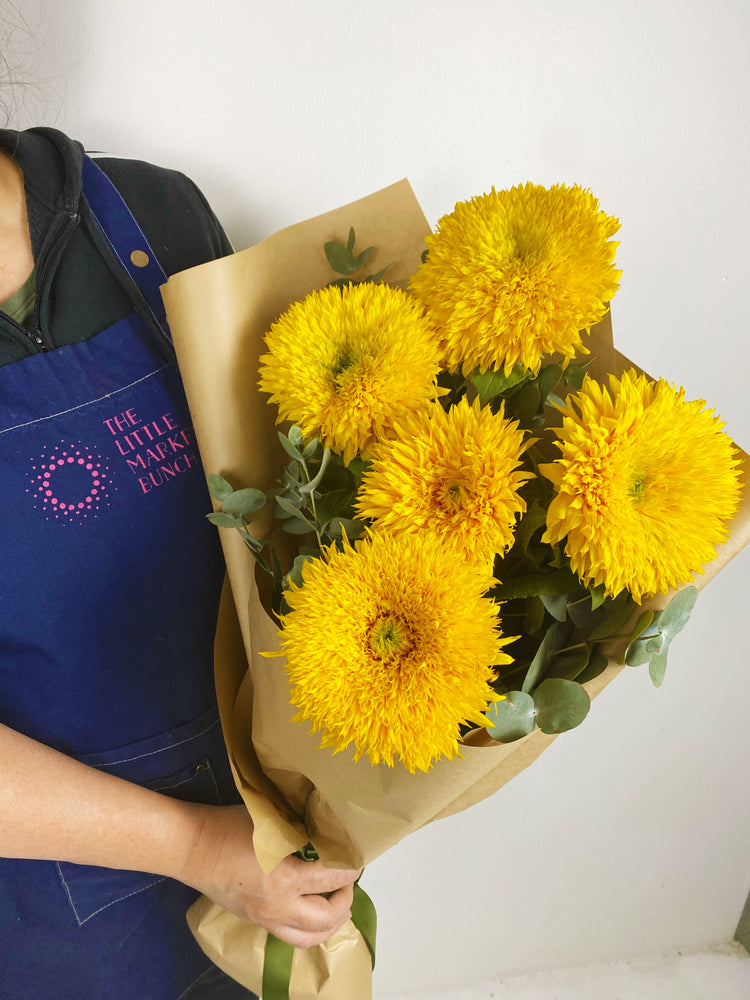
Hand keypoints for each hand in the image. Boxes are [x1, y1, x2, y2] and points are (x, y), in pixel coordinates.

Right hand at [177, 804, 360, 947]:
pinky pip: (289, 937)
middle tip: (347, 882)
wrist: (193, 848)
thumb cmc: (230, 827)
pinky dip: (308, 929)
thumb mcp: (271, 823)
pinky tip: (311, 912)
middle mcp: (278, 906)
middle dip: (345, 901)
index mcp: (285, 878)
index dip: (350, 870)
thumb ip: (300, 831)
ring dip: (329, 924)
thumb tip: (328, 833)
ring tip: (335, 904)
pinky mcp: (256, 922)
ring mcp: (265, 919)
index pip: (331, 879)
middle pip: (326, 918)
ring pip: (308, 938)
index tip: (357, 859)